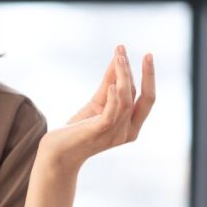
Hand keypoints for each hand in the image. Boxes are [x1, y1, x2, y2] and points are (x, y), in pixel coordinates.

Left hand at [38, 45, 155, 172]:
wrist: (58, 151)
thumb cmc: (78, 128)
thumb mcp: (98, 102)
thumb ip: (109, 83)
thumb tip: (118, 59)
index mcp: (131, 126)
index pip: (146, 99)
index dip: (148, 77)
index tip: (147, 56)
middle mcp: (128, 132)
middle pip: (145, 100)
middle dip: (148, 76)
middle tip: (147, 54)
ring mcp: (115, 134)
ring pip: (127, 101)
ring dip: (124, 77)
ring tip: (119, 57)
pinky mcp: (99, 132)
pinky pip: (112, 113)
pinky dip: (113, 98)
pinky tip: (112, 84)